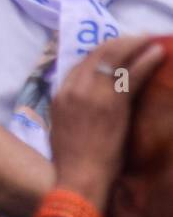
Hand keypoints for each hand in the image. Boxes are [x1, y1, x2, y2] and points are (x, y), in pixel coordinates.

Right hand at [50, 35, 164, 208]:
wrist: (79, 178)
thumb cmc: (73, 161)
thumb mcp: (62, 129)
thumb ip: (71, 110)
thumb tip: (84, 103)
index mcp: (60, 95)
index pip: (80, 64)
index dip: (100, 53)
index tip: (116, 49)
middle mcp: (73, 89)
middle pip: (96, 54)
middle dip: (118, 42)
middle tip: (136, 38)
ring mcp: (92, 94)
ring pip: (114, 58)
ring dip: (134, 45)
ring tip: (149, 40)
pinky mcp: (112, 103)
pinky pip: (130, 74)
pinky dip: (145, 60)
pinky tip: (157, 53)